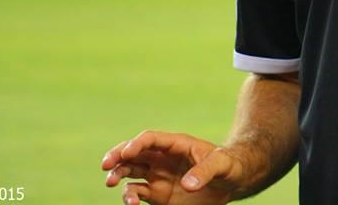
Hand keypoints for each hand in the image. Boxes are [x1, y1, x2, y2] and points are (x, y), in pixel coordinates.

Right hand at [101, 130, 246, 204]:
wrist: (231, 182)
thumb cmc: (228, 166)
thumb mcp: (222, 164)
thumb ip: (205, 171)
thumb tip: (186, 185)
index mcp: (176, 144)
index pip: (151, 139)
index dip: (137, 143)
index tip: (126, 152)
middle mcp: (162, 158)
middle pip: (133, 152)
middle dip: (117, 155)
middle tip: (106, 165)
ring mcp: (157, 175)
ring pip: (130, 171)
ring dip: (118, 175)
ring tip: (111, 183)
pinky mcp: (156, 194)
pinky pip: (136, 193)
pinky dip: (129, 197)